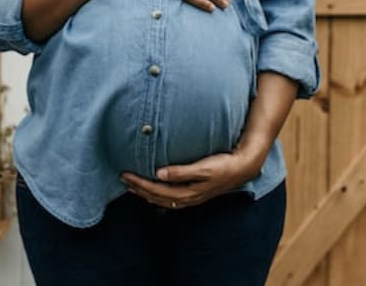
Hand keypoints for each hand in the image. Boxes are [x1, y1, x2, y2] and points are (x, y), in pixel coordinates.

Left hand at [120, 145, 266, 209]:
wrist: (242, 168)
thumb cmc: (223, 165)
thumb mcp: (203, 168)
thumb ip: (181, 172)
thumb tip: (159, 174)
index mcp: (187, 193)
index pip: (156, 190)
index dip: (139, 184)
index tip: (125, 174)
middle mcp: (186, 198)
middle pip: (156, 197)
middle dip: (138, 188)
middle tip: (123, 178)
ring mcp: (190, 197)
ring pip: (161, 199)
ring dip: (145, 192)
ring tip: (132, 185)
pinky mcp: (193, 193)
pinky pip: (169, 197)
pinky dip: (157, 194)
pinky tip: (153, 188)